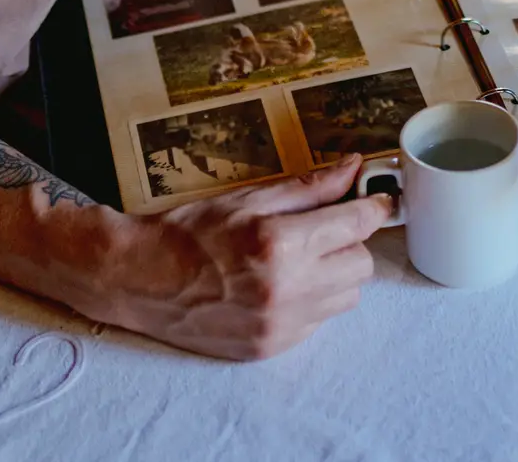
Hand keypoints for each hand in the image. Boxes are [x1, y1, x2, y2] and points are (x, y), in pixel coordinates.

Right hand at [85, 157, 391, 359]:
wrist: (140, 280)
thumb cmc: (189, 233)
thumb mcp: (249, 198)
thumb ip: (309, 188)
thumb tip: (353, 169)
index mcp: (281, 244)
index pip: (356, 225)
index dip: (372, 207)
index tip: (377, 200)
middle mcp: (286, 290)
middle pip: (361, 266)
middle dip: (349, 242)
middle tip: (322, 230)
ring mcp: (279, 326)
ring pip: (346, 298)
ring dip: (334, 275)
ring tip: (299, 259)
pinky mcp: (269, 348)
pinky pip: (317, 323)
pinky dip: (309, 303)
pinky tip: (278, 286)